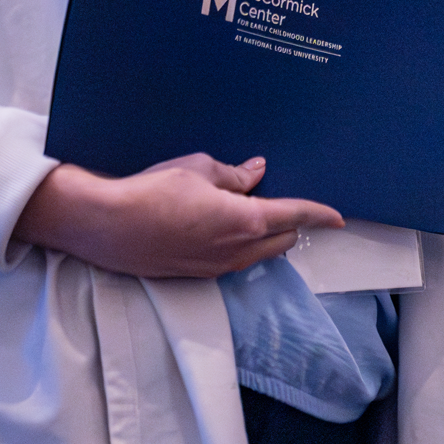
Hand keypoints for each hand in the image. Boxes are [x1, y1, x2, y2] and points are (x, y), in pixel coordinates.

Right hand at [12, 153, 343, 277]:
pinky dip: (238, 244)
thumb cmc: (152, 190)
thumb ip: (234, 175)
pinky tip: (217, 224)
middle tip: (275, 198)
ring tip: (243, 209)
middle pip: (281, 240)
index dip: (319, 214)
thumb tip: (256, 174)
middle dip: (289, 222)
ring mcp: (215, 268)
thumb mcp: (198, 168)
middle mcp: (236, 251)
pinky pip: (232, 260)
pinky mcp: (196, 275)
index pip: (294, 216)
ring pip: (258, 254)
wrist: (106, 225)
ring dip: (263, 236)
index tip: (338, 216)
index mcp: (244, 221)